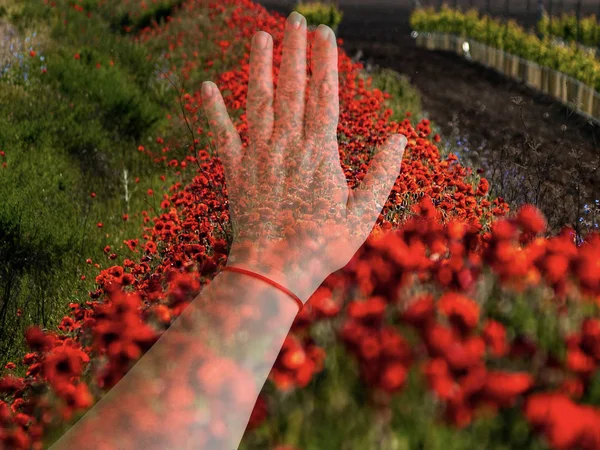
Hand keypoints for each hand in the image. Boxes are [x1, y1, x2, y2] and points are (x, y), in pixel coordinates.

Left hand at [201, 11, 406, 302]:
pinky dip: (212, 112)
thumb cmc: (322, 247)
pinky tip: (205, 87)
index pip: (325, 96)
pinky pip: (222, 136)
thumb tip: (400, 138)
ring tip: (261, 36)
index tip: (325, 34)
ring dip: (259, 68)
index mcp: (321, 153)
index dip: (325, 63)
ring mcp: (259, 157)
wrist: (274, 270)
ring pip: (260, 103)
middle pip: (292, 90)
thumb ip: (382, 174)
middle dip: (295, 52)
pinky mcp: (236, 172)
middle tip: (296, 18)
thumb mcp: (363, 215)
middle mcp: (288, 146)